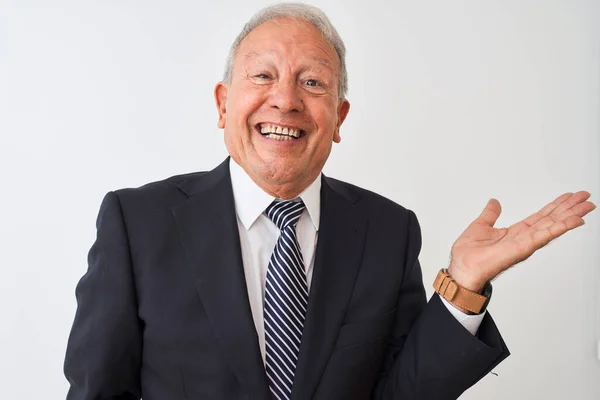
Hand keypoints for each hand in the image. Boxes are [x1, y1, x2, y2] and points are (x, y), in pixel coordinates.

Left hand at [447, 191, 595, 291]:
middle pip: (551, 220)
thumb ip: (490, 214)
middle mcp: (524, 238)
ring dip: (572, 216)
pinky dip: (562, 227)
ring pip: (553, 226)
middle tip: (585, 197)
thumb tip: (494, 202)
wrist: (461, 269)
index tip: (568, 197)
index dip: (555, 206)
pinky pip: (546, 235)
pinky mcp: (524, 248)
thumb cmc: (467, 255)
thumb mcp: (480, 226)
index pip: (540, 217)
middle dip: (569, 208)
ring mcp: (526, 244)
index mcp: (515, 233)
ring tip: (587, 205)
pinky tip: (575, 220)